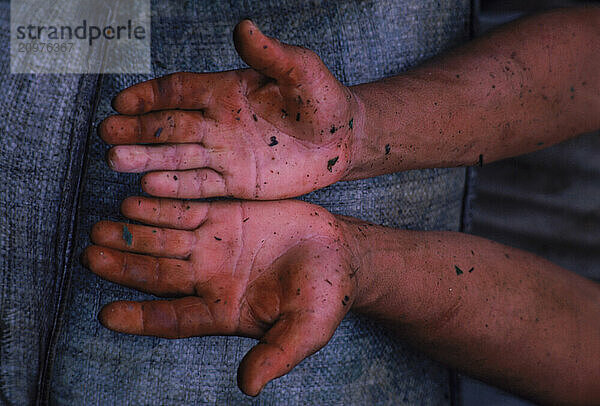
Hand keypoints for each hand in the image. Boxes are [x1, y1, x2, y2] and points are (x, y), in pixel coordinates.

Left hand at [82, 197, 357, 395]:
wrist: (340, 253)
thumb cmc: (325, 297)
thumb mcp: (306, 331)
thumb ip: (277, 355)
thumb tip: (247, 386)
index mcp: (223, 311)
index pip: (174, 318)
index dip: (142, 317)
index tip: (107, 315)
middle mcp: (210, 278)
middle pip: (159, 274)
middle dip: (125, 266)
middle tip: (92, 256)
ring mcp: (215, 245)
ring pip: (164, 239)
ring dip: (133, 235)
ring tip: (101, 230)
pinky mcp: (226, 215)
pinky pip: (187, 210)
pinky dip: (161, 206)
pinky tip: (135, 202)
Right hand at [99, 20, 360, 199]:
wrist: (341, 139)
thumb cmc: (322, 98)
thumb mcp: (301, 71)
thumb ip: (271, 55)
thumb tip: (244, 27)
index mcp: (226, 92)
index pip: (179, 91)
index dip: (150, 95)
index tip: (120, 101)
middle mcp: (218, 123)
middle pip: (170, 126)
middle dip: (138, 129)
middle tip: (107, 135)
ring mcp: (225, 154)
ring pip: (179, 157)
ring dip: (148, 159)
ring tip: (116, 162)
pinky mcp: (237, 182)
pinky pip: (202, 185)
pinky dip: (178, 187)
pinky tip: (150, 188)